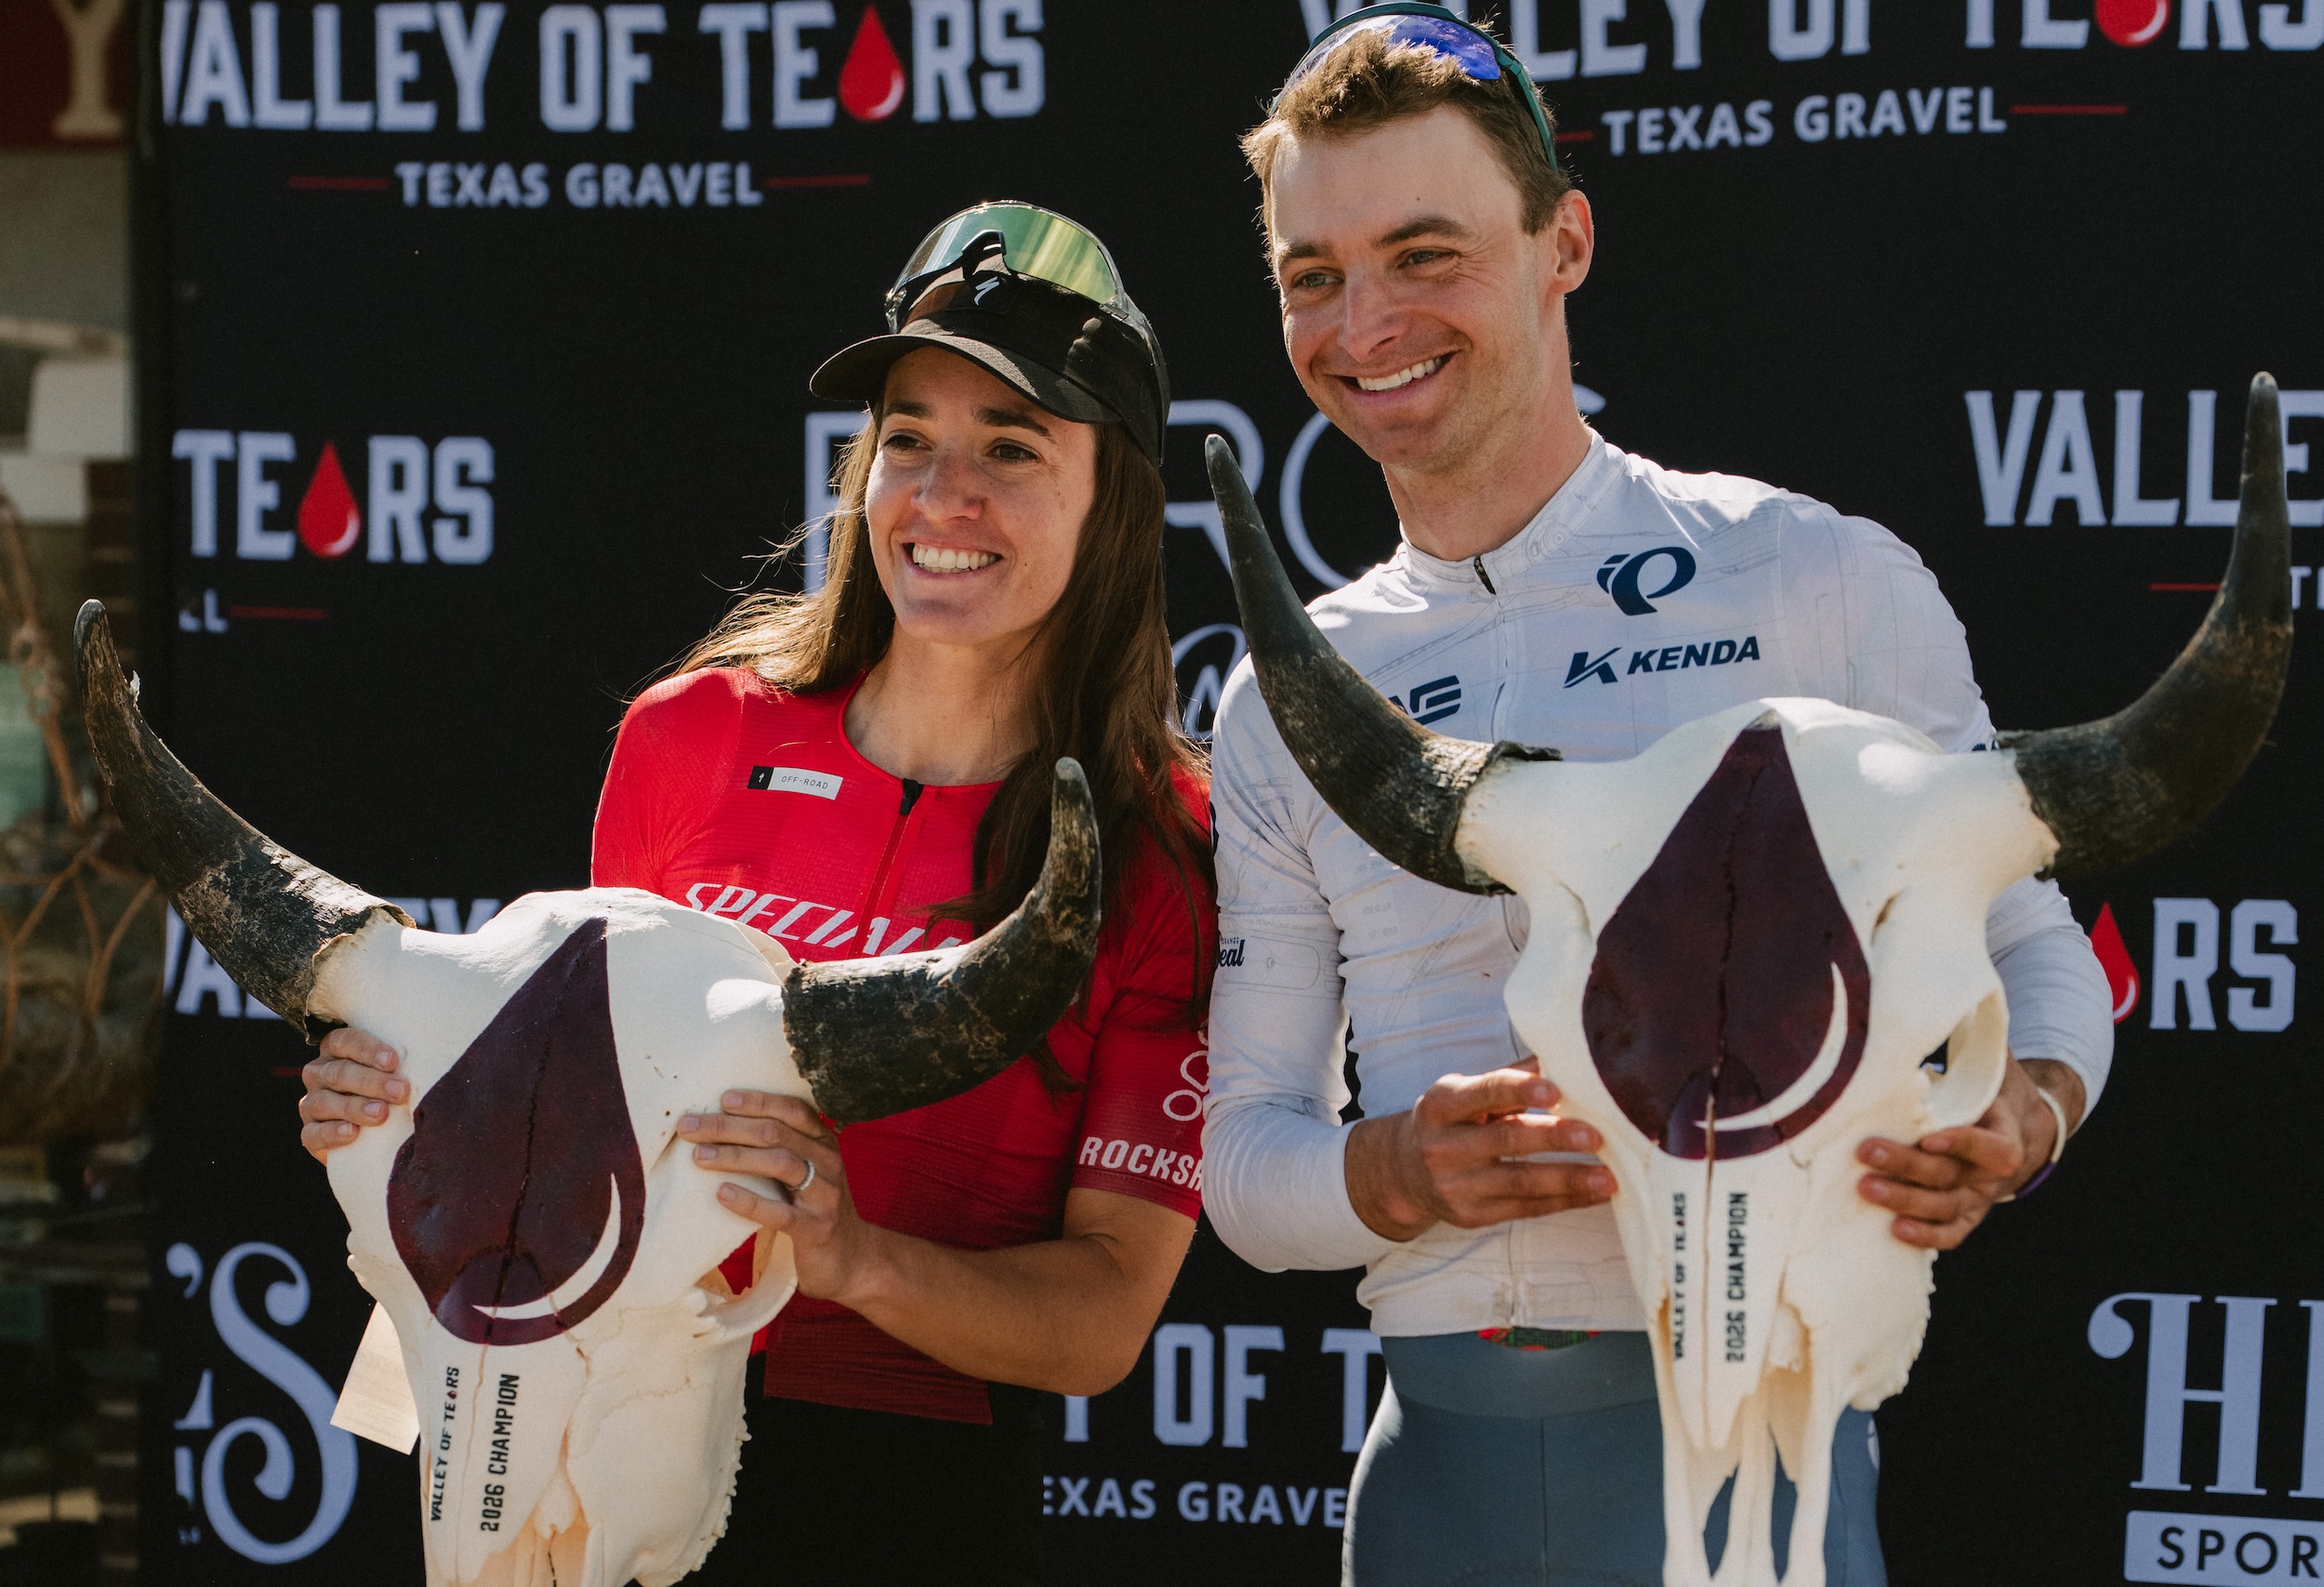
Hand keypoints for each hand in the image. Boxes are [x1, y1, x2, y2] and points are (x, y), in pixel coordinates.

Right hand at [298, 1027, 409, 1161]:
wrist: (376, 1135)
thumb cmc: (393, 1090)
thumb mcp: (396, 1072)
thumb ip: (403, 1064)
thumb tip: (431, 1058)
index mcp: (336, 1050)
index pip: (345, 1041)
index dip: (368, 1050)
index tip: (394, 1061)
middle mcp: (319, 1073)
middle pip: (339, 1072)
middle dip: (372, 1082)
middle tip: (400, 1092)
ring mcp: (311, 1104)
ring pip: (324, 1102)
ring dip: (355, 1107)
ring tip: (381, 1114)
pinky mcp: (309, 1134)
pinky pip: (312, 1134)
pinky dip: (332, 1133)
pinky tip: (352, 1132)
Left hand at [678, 1091, 876, 1306]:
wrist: (851, 1260)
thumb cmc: (813, 1210)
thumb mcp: (805, 1173)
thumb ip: (779, 1150)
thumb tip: (720, 1130)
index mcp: (824, 1143)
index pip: (793, 1110)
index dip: (759, 1101)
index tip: (723, 1099)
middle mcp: (828, 1162)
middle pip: (776, 1132)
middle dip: (728, 1126)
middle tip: (689, 1127)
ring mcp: (825, 1196)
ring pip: (780, 1163)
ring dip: (735, 1156)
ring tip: (700, 1156)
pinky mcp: (817, 1229)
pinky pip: (781, 1212)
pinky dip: (749, 1201)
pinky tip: (722, 1193)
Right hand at [1345, 1060, 1612, 1242]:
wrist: (1404, 1173)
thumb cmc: (1449, 1122)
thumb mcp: (1464, 1094)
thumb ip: (1508, 1079)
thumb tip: (1562, 1055)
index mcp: (1441, 1105)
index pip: (1483, 1094)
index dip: (1519, 1090)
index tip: (1555, 1090)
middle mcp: (1442, 1147)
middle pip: (1506, 1139)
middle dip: (1554, 1137)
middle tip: (1595, 1135)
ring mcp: (1455, 1186)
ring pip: (1520, 1181)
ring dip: (1569, 1178)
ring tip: (1608, 1175)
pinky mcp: (1471, 1216)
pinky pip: (1525, 1208)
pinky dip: (1564, 1200)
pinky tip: (1594, 1193)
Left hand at [1856, 1057, 2084, 1250]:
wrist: (2026, 1124)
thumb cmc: (1994, 1085)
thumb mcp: (1991, 1059)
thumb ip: (1969, 1037)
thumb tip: (1932, 996)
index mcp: (2005, 1131)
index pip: (1992, 1147)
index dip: (1963, 1143)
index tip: (1930, 1133)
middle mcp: (1994, 1172)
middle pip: (1953, 1176)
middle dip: (1909, 1166)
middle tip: (1865, 1150)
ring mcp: (1981, 1196)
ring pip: (1946, 1206)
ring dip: (1906, 1201)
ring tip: (1865, 1188)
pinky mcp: (1967, 1211)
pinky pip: (1952, 1232)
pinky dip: (1926, 1236)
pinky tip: (1893, 1231)